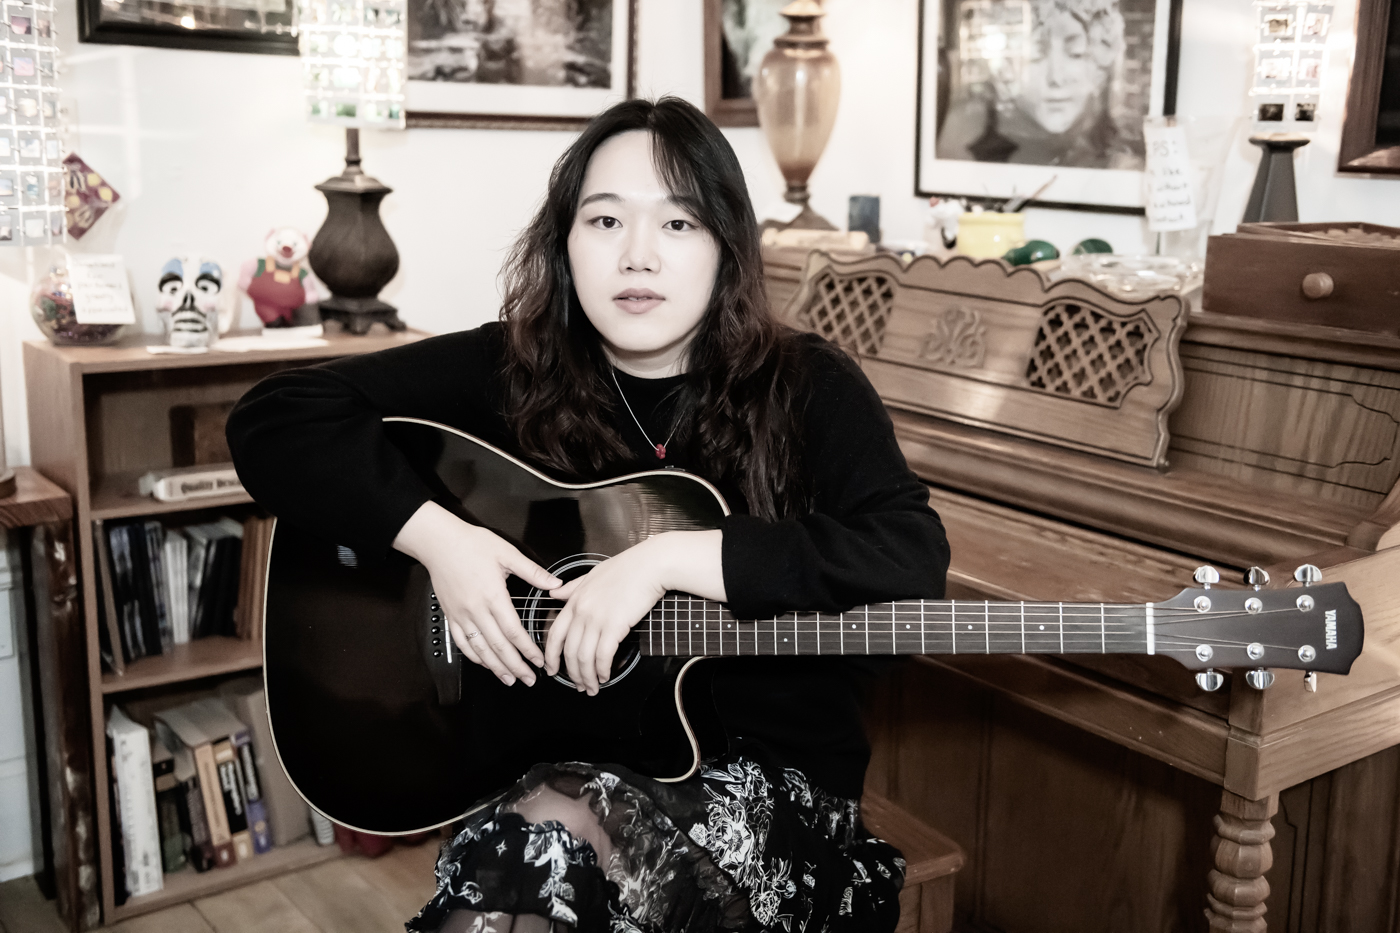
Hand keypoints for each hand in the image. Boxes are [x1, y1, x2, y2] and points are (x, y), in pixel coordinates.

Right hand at [393, 501, 560, 685]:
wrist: (439, 542)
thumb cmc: (471, 544)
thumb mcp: (507, 553)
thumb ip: (532, 572)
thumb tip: (555, 583)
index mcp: (493, 596)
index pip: (514, 631)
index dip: (527, 650)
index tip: (539, 661)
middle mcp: (476, 609)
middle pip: (498, 646)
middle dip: (515, 666)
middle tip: (528, 679)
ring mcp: (461, 614)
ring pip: (480, 649)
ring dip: (495, 667)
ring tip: (509, 679)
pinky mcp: (451, 615)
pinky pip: (462, 642)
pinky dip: (474, 656)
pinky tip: (484, 663)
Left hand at [544, 530, 726, 694]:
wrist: (650, 565)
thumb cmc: (627, 568)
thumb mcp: (592, 574)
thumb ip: (571, 588)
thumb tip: (554, 593)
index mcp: (574, 600)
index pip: (555, 634)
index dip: (551, 656)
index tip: (552, 669)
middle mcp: (581, 612)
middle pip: (569, 652)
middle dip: (572, 674)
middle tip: (577, 685)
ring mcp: (597, 619)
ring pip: (584, 658)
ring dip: (587, 677)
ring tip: (592, 687)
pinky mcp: (614, 626)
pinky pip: (603, 656)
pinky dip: (602, 670)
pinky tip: (605, 676)